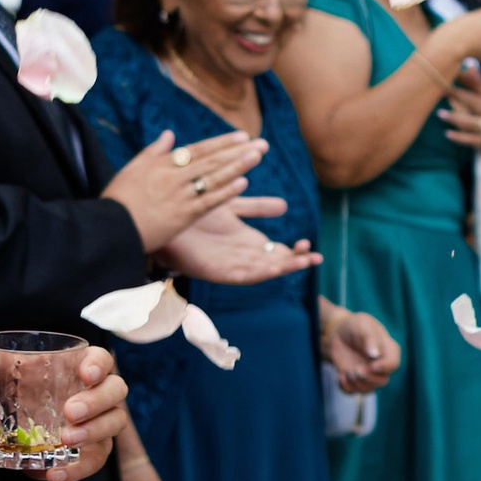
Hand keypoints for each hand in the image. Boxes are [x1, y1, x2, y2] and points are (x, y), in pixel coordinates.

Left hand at [0, 338, 128, 480]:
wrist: (25, 429)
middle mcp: (101, 394)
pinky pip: (96, 461)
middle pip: (116, 391)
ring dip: (93, 433)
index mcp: (83, 368)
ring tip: (66, 441)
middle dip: (96, 401)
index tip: (85, 374)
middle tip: (69, 412)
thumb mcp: (5, 377)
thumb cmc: (25, 392)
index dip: (98, 365)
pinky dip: (77, 470)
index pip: (102, 360)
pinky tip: (54, 475)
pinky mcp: (96, 451)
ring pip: (114, 424)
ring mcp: (103, 423)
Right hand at [102, 126, 266, 256]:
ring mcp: (179, 195)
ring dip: (237, 166)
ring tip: (257, 156)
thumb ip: (153, 151)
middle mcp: (172, 176)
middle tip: (261, 144)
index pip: (198, 150)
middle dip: (237, 151)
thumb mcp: (132, 170)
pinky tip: (243, 183)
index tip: (242, 136)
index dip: (221, 143)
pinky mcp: (181, 215)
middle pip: (211, 160)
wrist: (109, 227)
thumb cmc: (119, 199)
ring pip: (213, 178)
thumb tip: (169, 134)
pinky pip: (208, 201)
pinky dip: (225, 192)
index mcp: (162, 164)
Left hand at [172, 197, 320, 285]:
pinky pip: (244, 275)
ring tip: (304, 261)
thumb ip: (257, 207)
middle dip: (295, 261)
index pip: (276, 250)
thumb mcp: (232, 205)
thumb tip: (285, 206)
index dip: (294, 250)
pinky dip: (261, 273)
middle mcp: (241, 255)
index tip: (310, 242)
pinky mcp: (217, 270)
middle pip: (274, 263)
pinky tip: (275, 268)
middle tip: (315, 256)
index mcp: (246, 241)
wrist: (165, 216)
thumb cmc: (194, 211)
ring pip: (264, 270)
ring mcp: (230, 264)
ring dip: (284, 267)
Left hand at [321, 306, 399, 394]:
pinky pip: (354, 392)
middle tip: (356, 370)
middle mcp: (381, 365)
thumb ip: (369, 338)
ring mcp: (369, 374)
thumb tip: (375, 354)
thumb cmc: (354, 326)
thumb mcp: (363, 325)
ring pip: (369, 389)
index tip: (371, 365)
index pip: (393, 364)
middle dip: (368, 378)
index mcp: (389, 350)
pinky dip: (346, 388)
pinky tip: (340, 376)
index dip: (384, 368)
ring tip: (347, 372)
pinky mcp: (356, 380)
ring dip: (357, 383)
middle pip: (383, 381)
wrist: (338, 333)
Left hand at [441, 65, 480, 165]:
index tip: (448, 74)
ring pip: (472, 122)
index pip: (478, 87)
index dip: (463, 80)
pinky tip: (447, 133)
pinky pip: (471, 140)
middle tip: (441, 90)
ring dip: (456, 118)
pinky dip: (459, 137)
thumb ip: (477, 83)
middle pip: (475, 103)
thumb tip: (468, 64)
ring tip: (440, 114)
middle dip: (458, 96)